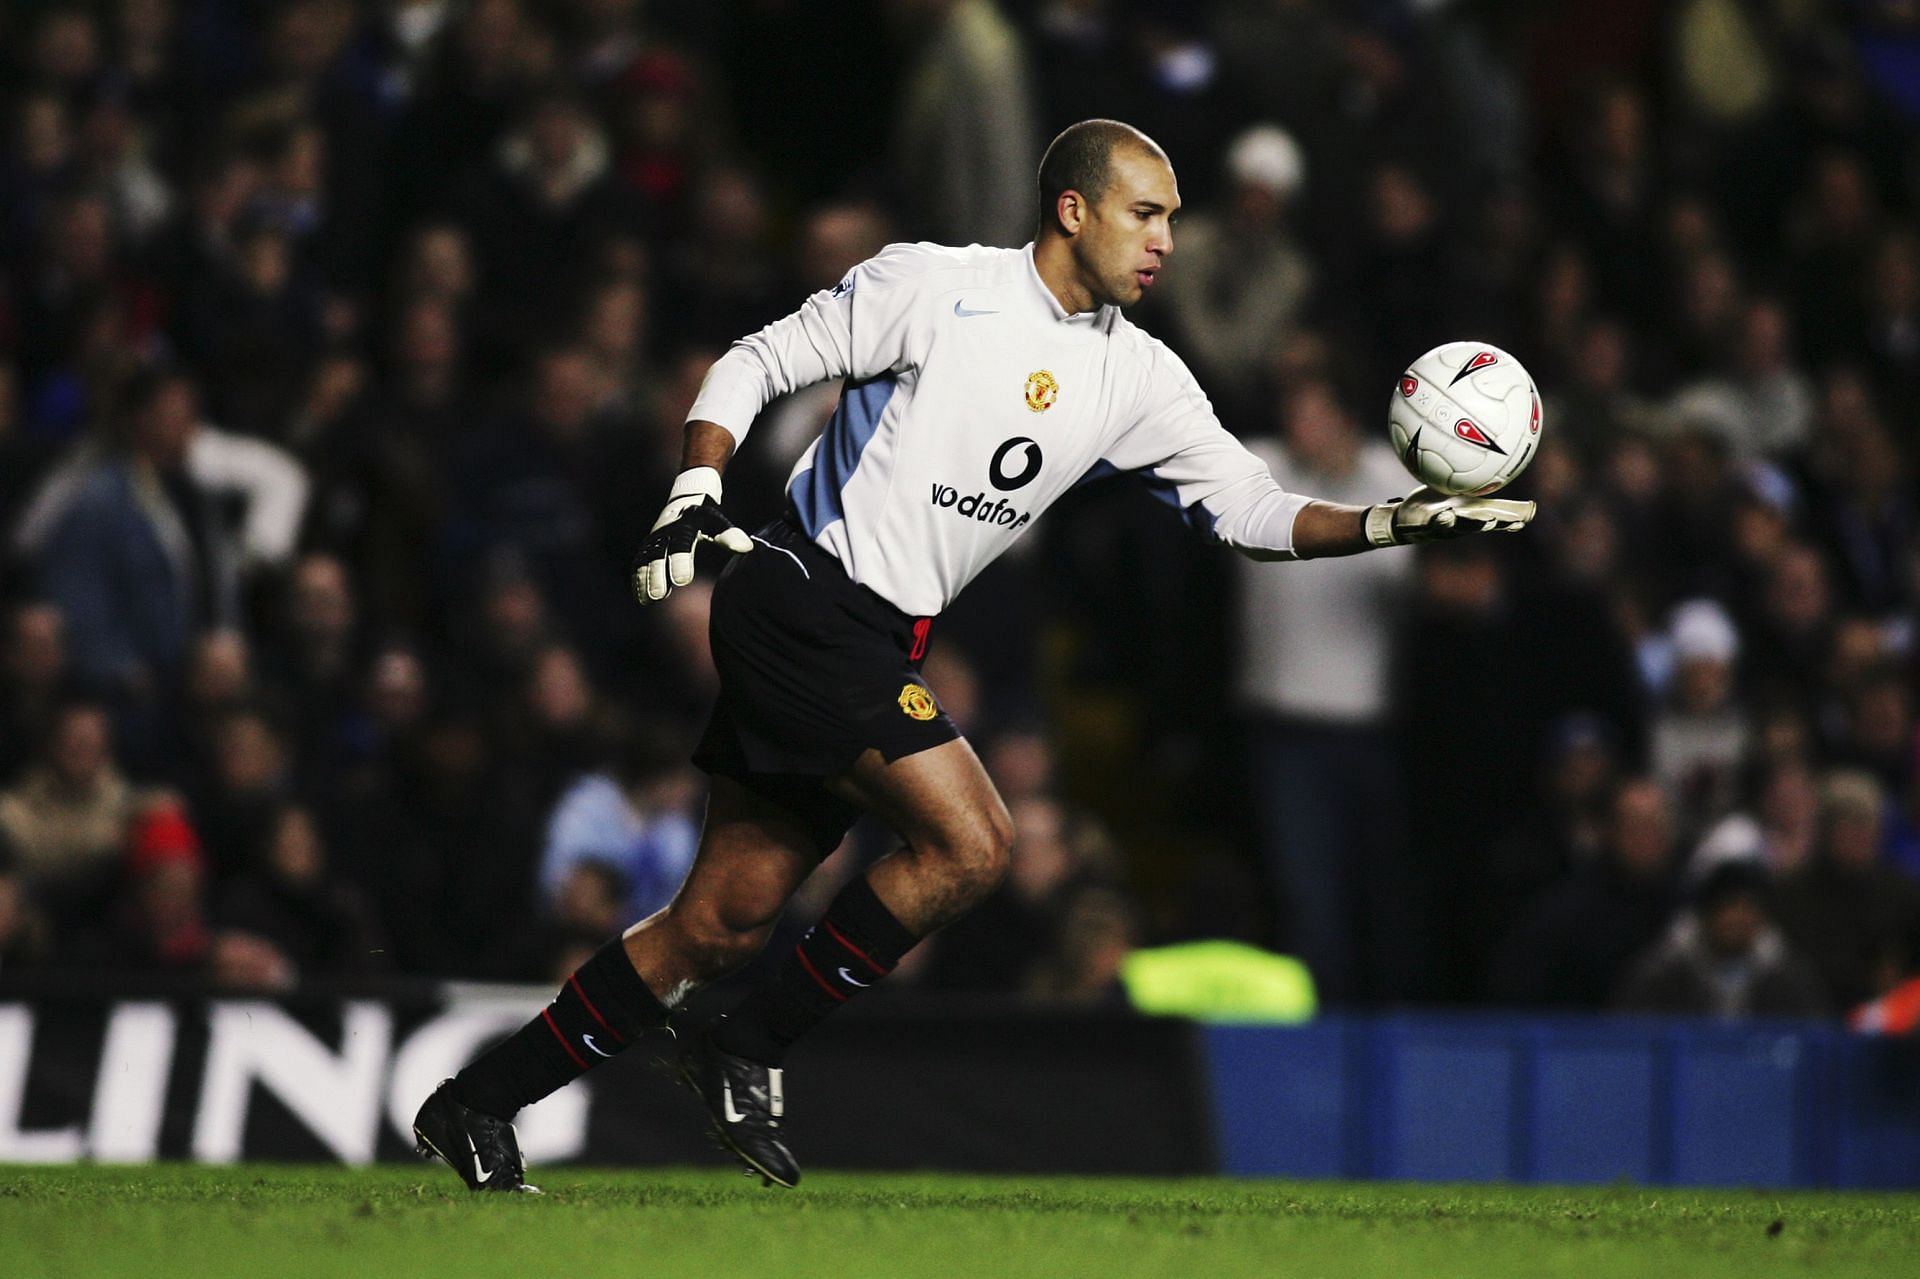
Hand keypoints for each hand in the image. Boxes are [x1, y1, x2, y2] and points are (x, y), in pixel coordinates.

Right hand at [632, 467, 753, 604]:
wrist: (686, 500)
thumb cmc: (707, 517)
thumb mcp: (718, 523)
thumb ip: (730, 536)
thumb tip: (746, 547)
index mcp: (685, 525)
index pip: (682, 545)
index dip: (680, 562)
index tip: (682, 581)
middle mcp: (665, 532)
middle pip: (659, 555)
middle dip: (657, 575)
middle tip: (659, 595)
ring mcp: (654, 539)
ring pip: (646, 560)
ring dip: (645, 580)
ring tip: (648, 601)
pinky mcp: (648, 547)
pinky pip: (639, 562)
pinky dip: (638, 579)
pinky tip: (642, 598)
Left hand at [1364, 485, 1535, 545]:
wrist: (1400, 520)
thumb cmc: (1428, 505)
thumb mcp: (1447, 493)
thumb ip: (1462, 483)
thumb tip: (1475, 460)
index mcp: (1469, 515)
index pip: (1496, 516)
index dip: (1513, 517)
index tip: (1531, 514)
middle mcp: (1461, 524)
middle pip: (1486, 525)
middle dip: (1502, 524)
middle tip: (1518, 520)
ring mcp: (1445, 528)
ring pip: (1465, 528)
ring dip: (1477, 525)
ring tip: (1490, 521)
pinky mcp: (1427, 527)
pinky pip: (1437, 524)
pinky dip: (1444, 520)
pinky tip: (1448, 515)